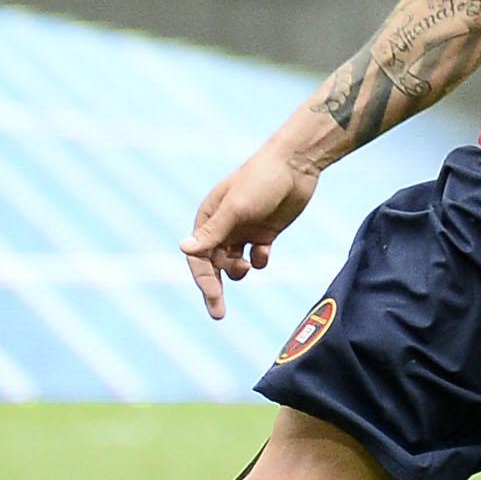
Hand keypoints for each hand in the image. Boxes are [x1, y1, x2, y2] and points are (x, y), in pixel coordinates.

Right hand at [180, 147, 320, 319]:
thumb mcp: (236, 208)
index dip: (203, 278)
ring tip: (247, 266)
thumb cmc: (262, 180)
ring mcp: (245, 230)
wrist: (297, 164)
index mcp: (209, 218)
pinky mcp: (265, 233)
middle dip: (214, 287)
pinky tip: (264, 250)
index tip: (212, 297)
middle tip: (218, 314)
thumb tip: (183, 248)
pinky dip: (259, 260)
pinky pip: (257, 257)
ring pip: (233, 263)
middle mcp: (224, 226)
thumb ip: (213, 232)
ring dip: (237, 271)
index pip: (198, 255)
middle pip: (213, 264)